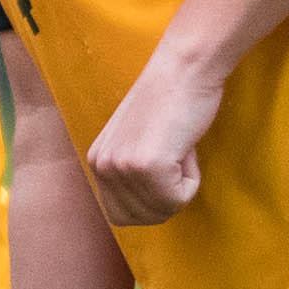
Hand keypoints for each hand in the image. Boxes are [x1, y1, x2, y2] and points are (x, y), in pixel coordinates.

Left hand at [86, 57, 222, 226]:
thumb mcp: (134, 143)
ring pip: (163, 210)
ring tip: (177, 147)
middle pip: (142, 219)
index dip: (151, 201)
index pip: (120, 216)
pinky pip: (180, 198)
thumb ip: (128, 175)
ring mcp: (123, 167)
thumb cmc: (171, 102)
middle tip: (173, 155)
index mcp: (96, 162)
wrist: (185, 68)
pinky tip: (184, 146)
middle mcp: (102, 166)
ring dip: (181, 185)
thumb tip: (141, 212)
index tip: (162, 165)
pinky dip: (192, 178)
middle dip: (167, 197)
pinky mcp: (148, 166)